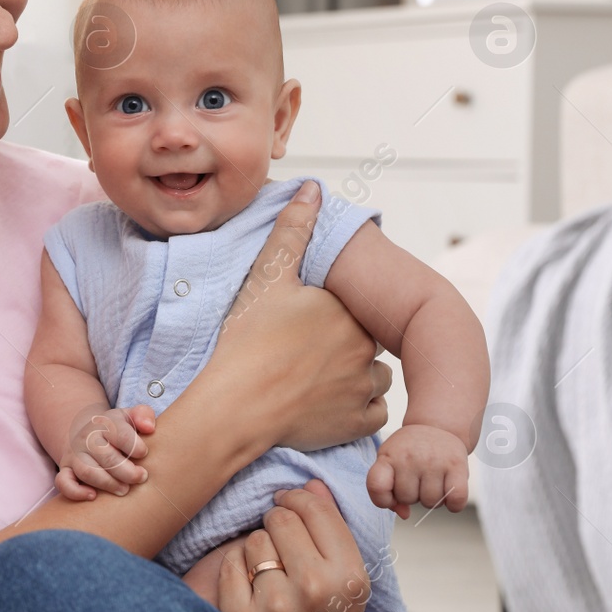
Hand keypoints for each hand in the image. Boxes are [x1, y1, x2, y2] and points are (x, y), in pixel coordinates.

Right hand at [54, 404, 156, 499]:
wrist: (88, 434)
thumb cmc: (117, 430)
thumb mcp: (129, 417)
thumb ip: (143, 415)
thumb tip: (149, 427)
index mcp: (105, 424)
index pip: (120, 434)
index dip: (135, 446)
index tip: (144, 454)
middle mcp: (87, 438)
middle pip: (106, 456)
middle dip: (127, 471)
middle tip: (141, 477)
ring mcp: (75, 455)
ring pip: (87, 472)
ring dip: (108, 483)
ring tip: (124, 490)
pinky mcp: (66, 469)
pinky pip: (64, 483)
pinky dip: (75, 492)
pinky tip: (93, 496)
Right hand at [205, 183, 390, 453]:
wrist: (237, 406)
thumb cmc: (248, 342)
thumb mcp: (266, 278)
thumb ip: (292, 230)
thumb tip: (312, 188)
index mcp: (348, 312)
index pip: (356, 309)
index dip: (331, 315)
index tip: (304, 324)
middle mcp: (365, 349)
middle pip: (366, 341)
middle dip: (345, 345)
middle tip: (304, 352)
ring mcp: (363, 389)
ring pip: (374, 377)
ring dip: (355, 376)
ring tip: (315, 377)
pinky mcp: (357, 424)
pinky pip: (372, 412)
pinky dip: (355, 409)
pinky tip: (325, 403)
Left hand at [216, 480, 365, 611]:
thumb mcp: (347, 592)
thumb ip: (332, 535)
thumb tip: (311, 483)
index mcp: (350, 580)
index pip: (315, 508)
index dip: (298, 498)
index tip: (290, 503)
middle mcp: (316, 590)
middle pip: (280, 518)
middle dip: (277, 524)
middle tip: (281, 545)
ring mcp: (275, 605)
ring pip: (254, 540)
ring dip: (257, 551)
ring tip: (270, 578)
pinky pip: (230, 564)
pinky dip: (237, 572)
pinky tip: (251, 592)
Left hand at [369, 424, 469, 518]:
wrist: (436, 426)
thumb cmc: (409, 451)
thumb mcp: (390, 462)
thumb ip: (388, 490)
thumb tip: (404, 514)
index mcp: (388, 457)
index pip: (377, 486)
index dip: (382, 500)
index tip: (390, 496)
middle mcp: (410, 458)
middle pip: (407, 499)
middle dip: (412, 496)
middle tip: (417, 481)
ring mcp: (434, 461)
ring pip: (431, 503)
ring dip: (433, 500)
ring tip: (432, 482)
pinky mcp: (457, 465)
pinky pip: (456, 500)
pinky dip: (454, 504)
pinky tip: (449, 492)